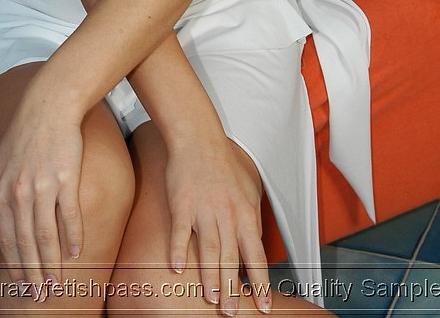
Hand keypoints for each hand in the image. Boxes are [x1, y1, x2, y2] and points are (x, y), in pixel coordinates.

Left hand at [0, 73, 84, 283]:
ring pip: (46, 234)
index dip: (13, 264)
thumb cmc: (22, 134)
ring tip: (56, 282)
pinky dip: (72, 236)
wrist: (49, 106)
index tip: (20, 283)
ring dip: (51, 262)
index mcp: (1, 191)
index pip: (6, 238)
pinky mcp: (66, 178)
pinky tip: (76, 253)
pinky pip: (69, 214)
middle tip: (38, 294)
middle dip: (31, 272)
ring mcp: (43, 186)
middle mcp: (19, 192)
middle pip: (25, 242)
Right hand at [164, 131, 271, 315]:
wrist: (199, 139)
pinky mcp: (182, 204)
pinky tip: (177, 269)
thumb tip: (256, 243)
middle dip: (233, 288)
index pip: (256, 255)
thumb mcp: (249, 189)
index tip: (262, 306)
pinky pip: (181, 232)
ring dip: (210, 276)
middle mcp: (227, 214)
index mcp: (245, 213)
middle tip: (231, 313)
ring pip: (209, 249)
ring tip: (210, 299)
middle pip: (232, 258)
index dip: (260, 282)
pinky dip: (179, 251)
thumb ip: (252, 218)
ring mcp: (203, 210)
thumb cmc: (224, 164)